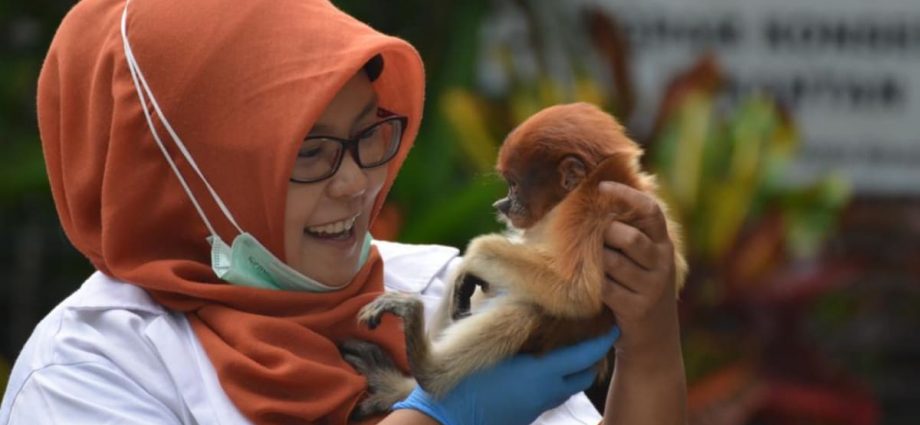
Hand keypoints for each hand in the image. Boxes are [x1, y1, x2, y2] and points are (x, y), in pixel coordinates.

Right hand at [393, 327, 619, 424]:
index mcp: (543, 373)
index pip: (587, 355)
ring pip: (570, 388)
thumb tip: (523, 297)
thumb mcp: (490, 345)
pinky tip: (540, 366)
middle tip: (593, 334)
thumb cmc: (466, 380)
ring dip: (574, 370)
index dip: (604, 339)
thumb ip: (509, 322)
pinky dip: (556, 380)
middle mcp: (548, 392)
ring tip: (567, 348)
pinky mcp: (528, 414)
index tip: (614, 324)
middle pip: (586, 375)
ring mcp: (539, 406)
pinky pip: (552, 396)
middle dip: (594, 356)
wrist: (449, 419)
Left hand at [598, 181, 679, 352]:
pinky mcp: (636, 308)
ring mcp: (651, 287)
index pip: (652, 211)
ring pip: (612, 262)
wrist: (655, 339)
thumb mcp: (646, 261)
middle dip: (605, 234)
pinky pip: (605, 287)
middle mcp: (662, 264)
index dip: (627, 195)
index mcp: (664, 245)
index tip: (602, 186)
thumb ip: (632, 233)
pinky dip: (592, 282)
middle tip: (592, 237)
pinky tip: (585, 281)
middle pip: (629, 238)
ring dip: (595, 259)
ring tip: (587, 260)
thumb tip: (599, 195)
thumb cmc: (640, 288)